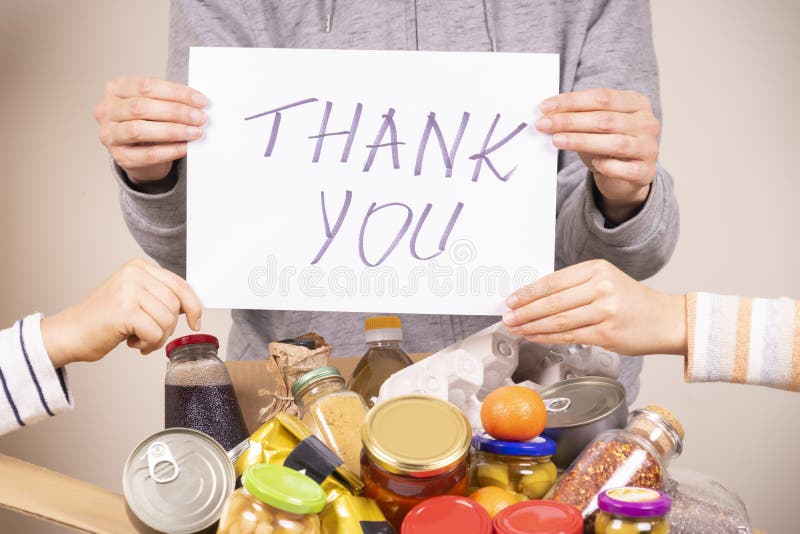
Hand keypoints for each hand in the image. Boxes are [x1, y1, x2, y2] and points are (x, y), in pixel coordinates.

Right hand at [41, 259, 202, 366]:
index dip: (194, 306)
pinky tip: (132, 343)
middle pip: (176, 305)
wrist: (71, 333)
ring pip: (168, 321)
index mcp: (139, 267)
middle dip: (168, 326)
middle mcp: (134, 274)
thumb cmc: (105, 319)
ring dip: (157, 337)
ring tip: (138, 337)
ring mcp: (128, 291)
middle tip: (147, 333)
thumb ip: (161, 295)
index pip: (181, 285)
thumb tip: (193, 306)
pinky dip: (148, 345)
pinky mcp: (124, 311)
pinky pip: (155, 334)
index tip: (196, 322)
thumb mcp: (135, 297)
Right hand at [94, 77, 207, 190]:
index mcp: (116, 89)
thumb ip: (170, 100)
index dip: (176, 93)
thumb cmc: (149, 121)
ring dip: (172, 131)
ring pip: (140, 130)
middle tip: (199, 117)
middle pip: (142, 107)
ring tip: (195, 132)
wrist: (140, 152)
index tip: (200, 100)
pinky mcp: (120, 157)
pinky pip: (146, 154)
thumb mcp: (155, 104)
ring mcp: (110, 134)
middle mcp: (107, 110)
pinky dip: (169, 151)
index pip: (147, 86)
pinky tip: (186, 147)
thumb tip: (198, 104)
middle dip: (176, 112)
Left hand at [502, 259, 685, 355]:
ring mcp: (604, 311)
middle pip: (552, 301)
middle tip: (508, 317)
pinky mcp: (606, 333)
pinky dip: (547, 337)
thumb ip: (574, 286)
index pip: (553, 281)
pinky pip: (569, 336)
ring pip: (558, 320)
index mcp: (596, 269)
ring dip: (532, 326)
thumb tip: (535, 297)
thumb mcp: (605, 280)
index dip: (528, 292)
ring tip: (516, 329)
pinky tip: (534, 337)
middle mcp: (601, 287)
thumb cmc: (631, 301)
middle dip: (525, 311)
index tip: (511, 300)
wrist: (664, 320)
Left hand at [536, 88, 660, 222]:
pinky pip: (627, 169)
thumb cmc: (606, 144)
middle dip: (570, 121)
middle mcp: (646, 123)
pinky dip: (610, 166)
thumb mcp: (593, 125)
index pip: (602, 97)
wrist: (626, 176)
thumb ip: (578, 116)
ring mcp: (649, 148)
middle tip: (544, 124)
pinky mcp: (646, 172)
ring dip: (582, 141)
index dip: (572, 101)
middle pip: (606, 120)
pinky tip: (595, 164)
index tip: (546, 107)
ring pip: (615, 143)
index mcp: (636, 103)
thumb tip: (548, 113)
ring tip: (557, 140)